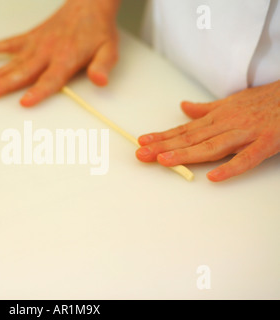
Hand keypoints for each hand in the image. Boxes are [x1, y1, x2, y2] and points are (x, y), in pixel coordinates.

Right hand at [0, 0, 119, 106]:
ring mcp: (36, 44)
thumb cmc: (97, 31)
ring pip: (13, 60)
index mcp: (66, 58)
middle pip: (24, 71)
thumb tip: (100, 81)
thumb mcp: (108, 50)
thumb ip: (103, 66)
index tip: (24, 102)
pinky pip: (8, 42)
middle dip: (5, 84)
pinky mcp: (30, 37)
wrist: (89, 4)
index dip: (38, 92)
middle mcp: (47, 52)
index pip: (51, 79)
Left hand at [136, 80, 279, 181]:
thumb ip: (207, 109)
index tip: (142, 142)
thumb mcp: (233, 101)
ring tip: (164, 160)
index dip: (162, 137)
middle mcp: (228, 123)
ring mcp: (247, 132)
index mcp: (219, 116)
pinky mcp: (268, 141)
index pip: (185, 129)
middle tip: (142, 154)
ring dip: (187, 154)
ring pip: (212, 145)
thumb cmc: (267, 99)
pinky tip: (213, 177)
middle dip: (164, 146)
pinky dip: (231, 167)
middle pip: (191, 138)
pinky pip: (248, 157)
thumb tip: (183, 108)